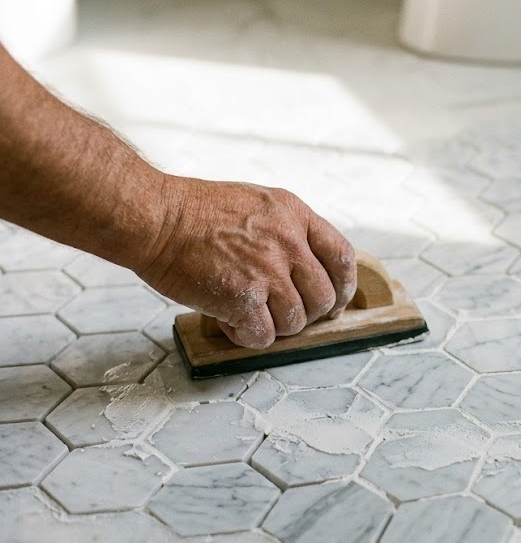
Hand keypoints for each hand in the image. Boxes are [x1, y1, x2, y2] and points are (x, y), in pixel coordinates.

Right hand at [135, 176, 356, 348]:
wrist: (153, 217)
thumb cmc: (194, 212)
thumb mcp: (257, 204)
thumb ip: (287, 232)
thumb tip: (308, 269)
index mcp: (294, 215)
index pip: (342, 257)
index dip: (344, 287)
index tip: (336, 303)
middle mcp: (288, 242)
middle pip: (323, 296)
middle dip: (307, 314)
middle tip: (284, 315)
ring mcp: (267, 271)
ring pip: (296, 321)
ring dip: (275, 327)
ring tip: (249, 314)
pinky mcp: (242, 298)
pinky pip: (264, 336)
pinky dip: (248, 337)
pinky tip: (231, 323)